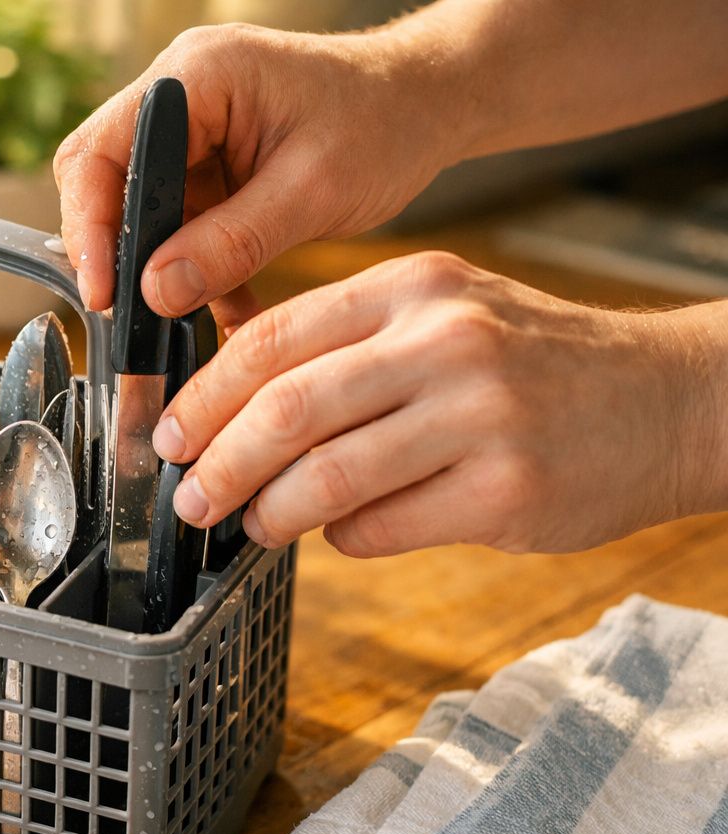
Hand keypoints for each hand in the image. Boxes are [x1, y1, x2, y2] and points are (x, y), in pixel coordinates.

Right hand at [54, 24, 457, 326]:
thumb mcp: (312, 190)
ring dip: (162, 269)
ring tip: (188, 319)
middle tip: (136, 315)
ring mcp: (192, 130)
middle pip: (106, 180)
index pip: (101, 150)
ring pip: (140, 211)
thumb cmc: (385, 123)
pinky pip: (178, 224)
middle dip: (119, 253)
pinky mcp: (208, 164)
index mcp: (197, 75)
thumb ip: (231, 243)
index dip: (90, 225)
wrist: (429, 106)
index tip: (106, 291)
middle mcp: (181, 93)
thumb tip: (155, 293)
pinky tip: (225, 308)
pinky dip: (196, 269)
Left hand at [150, 251, 727, 556]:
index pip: (273, 339)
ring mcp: (480, 415)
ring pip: (327, 477)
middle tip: (191, 496)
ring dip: (271, 512)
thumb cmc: (534, 364)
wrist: (670, 400)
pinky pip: (381, 528)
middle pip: (287, 409)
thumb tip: (233, 410)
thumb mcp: (444, 316)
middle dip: (219, 462)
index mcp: (413, 289)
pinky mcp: (506, 490)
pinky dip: (343, 539)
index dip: (204, 396)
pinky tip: (340, 534)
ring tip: (253, 526)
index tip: (168, 434)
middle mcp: (445, 341)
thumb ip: (347, 347)